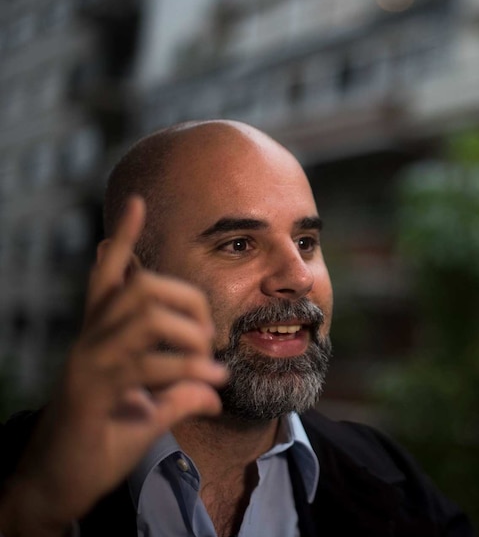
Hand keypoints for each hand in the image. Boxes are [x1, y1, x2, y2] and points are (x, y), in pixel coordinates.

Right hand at [0, 197, 227, 536]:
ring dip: (189, 337)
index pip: (108, 276)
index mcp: (100, 338)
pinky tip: (209, 387)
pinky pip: (146, 363)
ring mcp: (87, 364)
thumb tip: (213, 389)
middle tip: (209, 337)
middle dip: (188, 302)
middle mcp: (89, 341)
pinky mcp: (90, 392)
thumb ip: (178, 394)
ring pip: (145, 316)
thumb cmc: (98, 445)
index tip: (137, 202)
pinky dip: (188, 372)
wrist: (54, 487)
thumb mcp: (147, 414)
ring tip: (207, 365)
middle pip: (141, 288)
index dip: (121, 239)